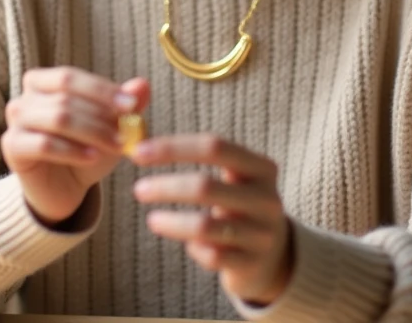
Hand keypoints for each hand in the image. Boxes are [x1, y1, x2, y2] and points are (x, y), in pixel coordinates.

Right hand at [3, 68, 149, 225]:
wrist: (63, 188)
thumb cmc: (85, 149)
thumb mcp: (110, 126)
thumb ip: (124, 104)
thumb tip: (142, 84)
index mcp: (42, 82)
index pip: (69, 77)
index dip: (101, 89)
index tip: (132, 105)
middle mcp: (24, 98)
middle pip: (64, 97)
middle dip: (101, 115)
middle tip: (128, 132)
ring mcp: (15, 123)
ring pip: (57, 118)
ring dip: (92, 132)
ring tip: (117, 146)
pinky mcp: (12, 149)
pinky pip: (44, 145)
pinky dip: (73, 150)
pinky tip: (93, 158)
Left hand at [130, 134, 293, 306]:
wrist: (273, 255)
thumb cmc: (238, 206)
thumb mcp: (234, 179)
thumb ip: (200, 159)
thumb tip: (141, 146)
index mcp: (261, 168)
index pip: (214, 147)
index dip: (173, 147)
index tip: (138, 152)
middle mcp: (266, 199)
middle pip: (205, 186)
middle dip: (166, 187)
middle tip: (138, 190)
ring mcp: (261, 234)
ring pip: (205, 226)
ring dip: (171, 222)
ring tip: (152, 220)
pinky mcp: (251, 264)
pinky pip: (211, 256)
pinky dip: (193, 248)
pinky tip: (189, 245)